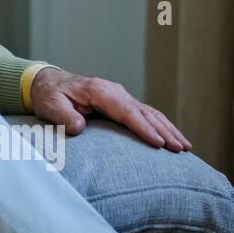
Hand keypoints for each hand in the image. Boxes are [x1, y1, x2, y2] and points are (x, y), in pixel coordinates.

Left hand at [30, 67, 192, 151]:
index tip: (159, 143)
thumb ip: (64, 116)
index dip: (143, 127)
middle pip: (144, 112)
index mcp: (99, 91)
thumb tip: (79, 128)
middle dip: (164, 131)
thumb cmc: (49, 96)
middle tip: (180, 149)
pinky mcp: (122, 103)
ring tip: (185, 147)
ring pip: (150, 112)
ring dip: (168, 129)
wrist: (48, 83)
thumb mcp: (51, 105)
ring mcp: (120, 96)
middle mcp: (114, 91)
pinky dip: (161, 125)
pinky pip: (145, 114)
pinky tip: (173, 138)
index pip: (126, 111)